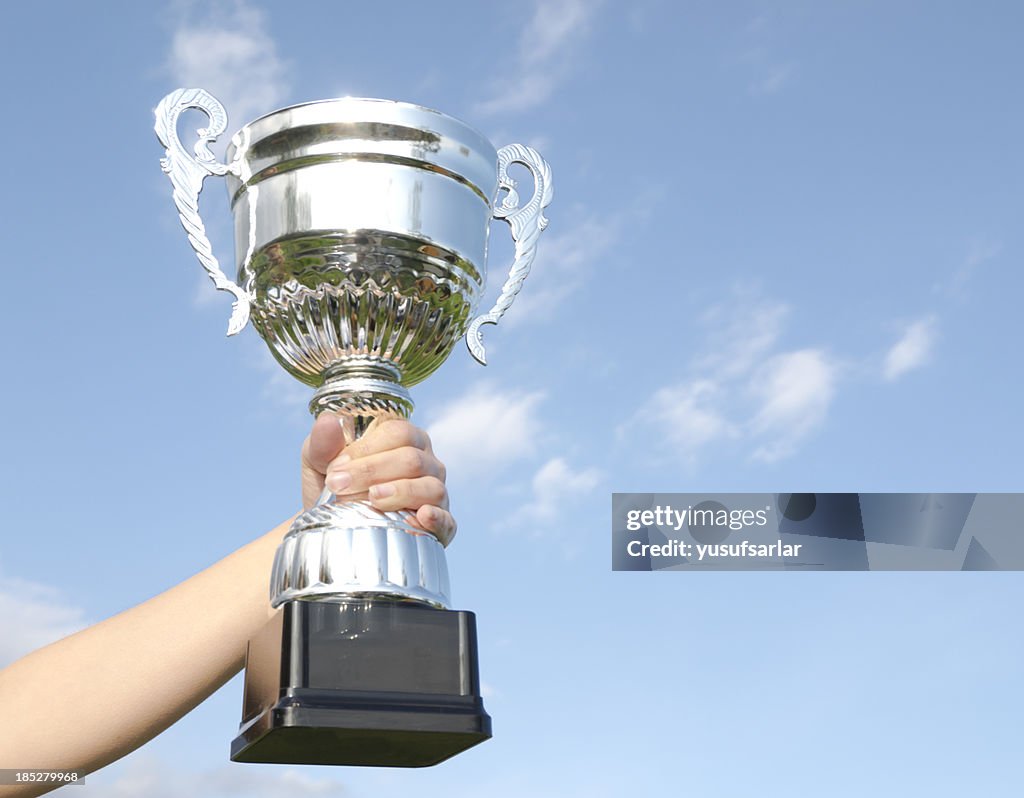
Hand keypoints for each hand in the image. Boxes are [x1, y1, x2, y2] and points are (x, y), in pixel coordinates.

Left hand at [300, 414, 455, 544]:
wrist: (331, 526)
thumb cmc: (333, 485)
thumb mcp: (319, 461)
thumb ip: (323, 441)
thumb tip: (330, 420)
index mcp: (404, 438)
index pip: (397, 432)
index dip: (367, 448)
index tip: (336, 467)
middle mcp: (426, 462)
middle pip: (412, 459)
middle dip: (373, 471)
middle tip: (340, 486)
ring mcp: (435, 492)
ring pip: (430, 486)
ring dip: (401, 492)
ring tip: (372, 499)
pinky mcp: (439, 525)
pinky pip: (447, 520)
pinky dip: (437, 519)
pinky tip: (421, 517)